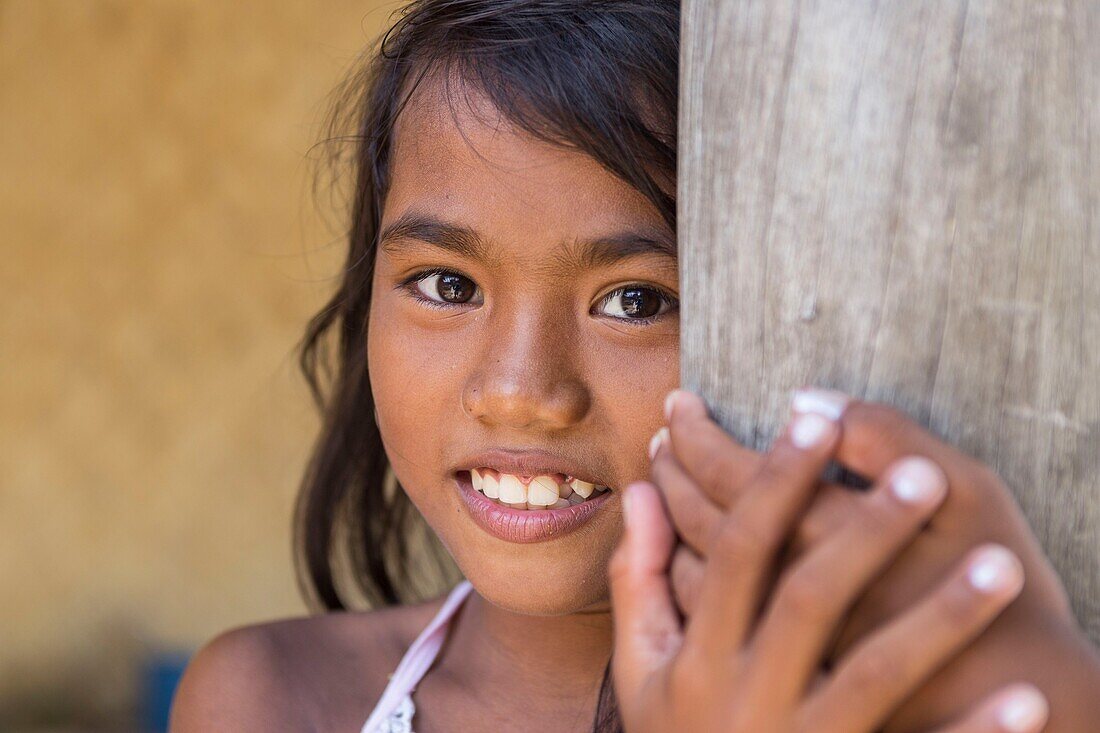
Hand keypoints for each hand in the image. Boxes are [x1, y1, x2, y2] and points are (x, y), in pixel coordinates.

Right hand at [609, 410, 1042, 732]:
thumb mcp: (640, 666)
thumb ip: (638, 579)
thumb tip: (640, 492)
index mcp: (699, 655)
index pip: (738, 551)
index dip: (772, 481)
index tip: (814, 416)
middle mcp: (746, 695)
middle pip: (809, 598)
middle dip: (864, 532)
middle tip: (923, 471)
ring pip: (872, 674)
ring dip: (939, 622)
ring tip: (1000, 567)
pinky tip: (1024, 700)